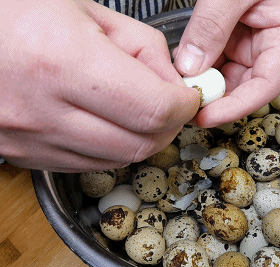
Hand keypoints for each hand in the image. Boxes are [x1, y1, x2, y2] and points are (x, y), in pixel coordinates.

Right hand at [0, 0, 199, 171]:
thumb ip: (142, 47)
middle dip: (169, 126)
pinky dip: (110, 147)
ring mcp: (29, 139)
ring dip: (141, 139)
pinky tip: (105, 121)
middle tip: (170, 104)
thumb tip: (172, 83)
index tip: (188, 96)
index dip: (183, 105)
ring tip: (137, 109)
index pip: (153, 109)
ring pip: (117, 160)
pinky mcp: (22, 154)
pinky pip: (86, 164)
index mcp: (64, 60)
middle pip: (141, 144)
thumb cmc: (13, 12)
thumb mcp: (85, 10)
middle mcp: (43, 109)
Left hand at [173, 0, 279, 126]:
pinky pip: (218, 56)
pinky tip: (184, 67)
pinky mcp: (236, 32)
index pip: (267, 84)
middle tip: (185, 103)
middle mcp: (274, 40)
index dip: (237, 106)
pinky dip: (201, 64)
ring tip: (181, 85)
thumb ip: (212, 26)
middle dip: (217, 96)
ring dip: (206, 81)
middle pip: (247, 83)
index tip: (206, 116)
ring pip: (230, 73)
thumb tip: (190, 67)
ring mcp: (254, 37)